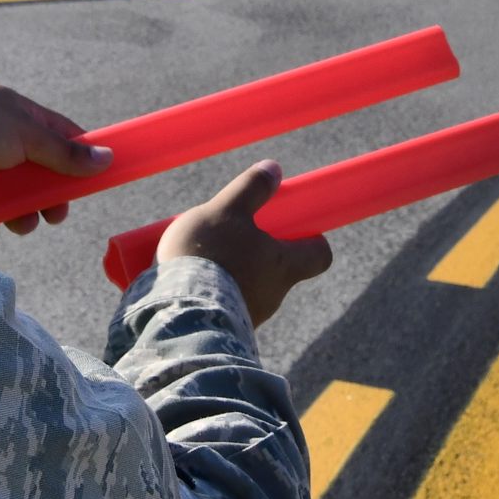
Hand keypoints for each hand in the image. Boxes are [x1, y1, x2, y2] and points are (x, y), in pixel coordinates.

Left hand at [0, 78, 109, 240]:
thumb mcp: (25, 136)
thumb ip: (63, 153)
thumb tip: (107, 158)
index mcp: (20, 118)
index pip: (60, 137)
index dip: (78, 159)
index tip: (91, 183)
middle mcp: (2, 142)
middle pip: (37, 177)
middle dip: (46, 200)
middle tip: (53, 216)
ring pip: (9, 200)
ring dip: (18, 217)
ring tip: (18, 224)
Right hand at [157, 161, 331, 324]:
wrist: (177, 313)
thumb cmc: (209, 256)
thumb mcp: (228, 211)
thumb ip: (251, 189)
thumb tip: (274, 168)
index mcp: (285, 265)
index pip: (320, 256)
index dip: (314, 241)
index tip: (299, 229)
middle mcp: (275, 295)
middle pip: (281, 270)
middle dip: (261, 253)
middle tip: (233, 236)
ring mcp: (251, 316)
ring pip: (252, 288)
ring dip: (235, 273)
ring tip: (201, 259)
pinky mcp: (225, 329)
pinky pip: (226, 305)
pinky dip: (215, 292)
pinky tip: (189, 282)